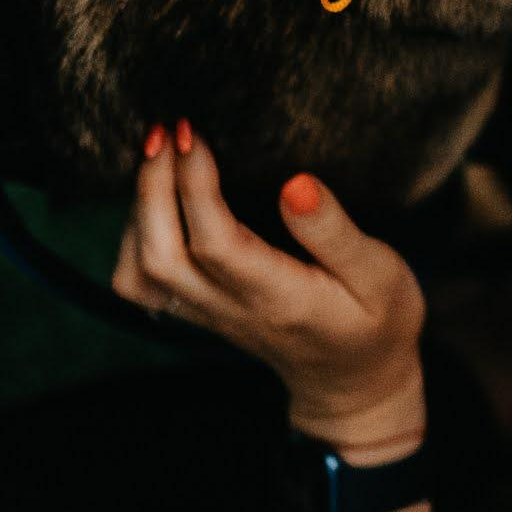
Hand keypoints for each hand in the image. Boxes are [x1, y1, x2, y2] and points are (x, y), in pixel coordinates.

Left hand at [110, 122, 426, 455]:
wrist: (353, 381)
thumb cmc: (376, 320)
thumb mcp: (380, 275)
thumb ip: (336, 233)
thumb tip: (296, 184)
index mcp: (279, 297)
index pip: (216, 243)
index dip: (195, 184)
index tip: (195, 133)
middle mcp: (232, 308)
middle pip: (160, 256)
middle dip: (152, 186)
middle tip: (165, 130)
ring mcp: (207, 314)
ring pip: (140, 271)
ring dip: (137, 208)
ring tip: (157, 154)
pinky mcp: (197, 312)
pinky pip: (139, 282)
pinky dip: (131, 237)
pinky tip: (153, 200)